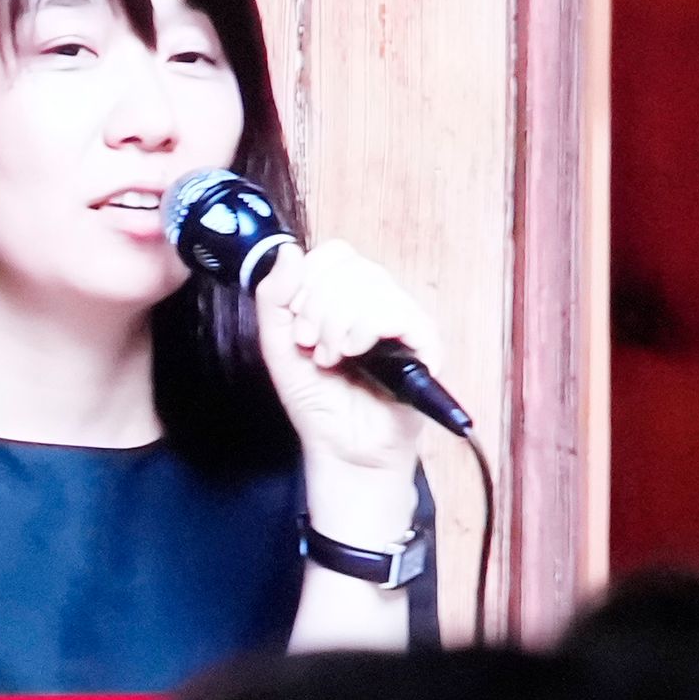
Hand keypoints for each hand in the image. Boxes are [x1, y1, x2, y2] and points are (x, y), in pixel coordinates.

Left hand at [253, 241, 435, 496]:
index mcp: (347, 296)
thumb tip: (288, 250)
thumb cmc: (317, 400)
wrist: (340, 449)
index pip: (335, 254)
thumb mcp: (277, 344)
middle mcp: (379, 302)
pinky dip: (365, 330)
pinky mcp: (424, 345)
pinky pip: (397, 313)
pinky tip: (353, 355)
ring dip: (337, 325)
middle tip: (311, 345)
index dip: (309, 281)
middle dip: (317, 308)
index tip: (297, 322)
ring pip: (371, 287)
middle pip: (351, 267)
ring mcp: (403, 321)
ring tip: (331, 359)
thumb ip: (274, 296)